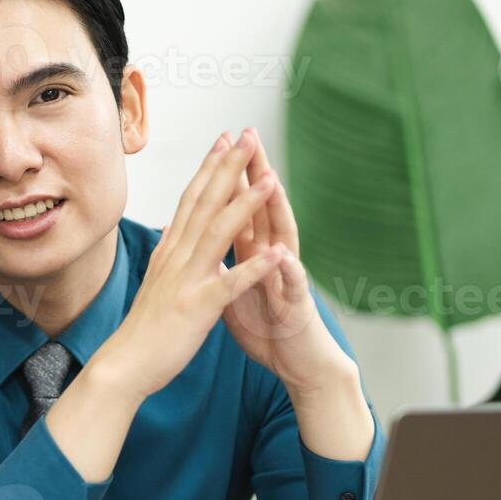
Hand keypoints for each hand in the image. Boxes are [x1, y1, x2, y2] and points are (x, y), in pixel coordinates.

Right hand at [93, 130, 287, 399]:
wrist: (124, 364)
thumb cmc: (142, 327)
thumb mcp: (155, 281)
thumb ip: (165, 253)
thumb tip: (169, 228)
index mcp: (170, 250)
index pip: (192, 199)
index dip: (210, 167)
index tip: (226, 140)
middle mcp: (177, 257)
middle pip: (206, 203)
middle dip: (229, 168)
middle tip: (248, 137)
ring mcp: (187, 280)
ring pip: (219, 233)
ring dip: (246, 205)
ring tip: (270, 180)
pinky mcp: (198, 307)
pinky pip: (230, 283)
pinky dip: (254, 267)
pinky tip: (278, 253)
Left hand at [218, 129, 357, 395]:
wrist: (298, 362)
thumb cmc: (268, 327)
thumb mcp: (237, 290)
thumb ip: (225, 262)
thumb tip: (203, 241)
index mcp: (253, 254)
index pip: (240, 207)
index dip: (229, 178)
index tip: (219, 144)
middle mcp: (273, 258)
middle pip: (264, 209)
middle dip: (256, 174)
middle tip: (249, 137)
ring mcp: (287, 279)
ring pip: (284, 238)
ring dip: (278, 210)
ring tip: (271, 179)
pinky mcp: (297, 306)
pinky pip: (292, 286)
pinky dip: (288, 270)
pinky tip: (285, 254)